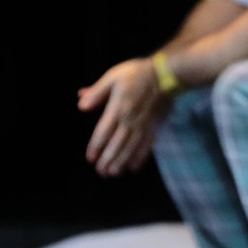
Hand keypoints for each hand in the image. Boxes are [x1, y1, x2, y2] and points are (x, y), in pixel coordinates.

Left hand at [77, 57, 170, 176]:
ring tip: (113, 173)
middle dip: (108, 159)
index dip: (96, 146)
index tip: (90, 158)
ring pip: (132, 147)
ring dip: (122, 161)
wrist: (166, 74)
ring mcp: (144, 125)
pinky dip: (140, 157)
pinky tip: (133, 167)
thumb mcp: (112, 77)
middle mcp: (131, 120)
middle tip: (101, 172)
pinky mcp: (155, 126)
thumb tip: (81, 105)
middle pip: (117, 144)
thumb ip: (97, 92)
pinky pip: (147, 145)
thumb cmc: (137, 73)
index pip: (104, 131)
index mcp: (118, 108)